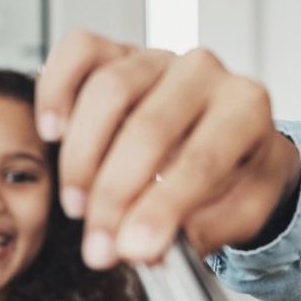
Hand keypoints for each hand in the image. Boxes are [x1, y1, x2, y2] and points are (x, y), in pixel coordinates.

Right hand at [35, 30, 300, 267]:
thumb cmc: (238, 173)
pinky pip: (80, 51)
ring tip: (78, 209)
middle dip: (116, 197)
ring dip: (83, 158)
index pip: (201, 158)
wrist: (234, 138)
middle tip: (100, 248)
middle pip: (149, 127)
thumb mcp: (245, 209)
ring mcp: (159, 57)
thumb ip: (211, 228)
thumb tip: (155, 246)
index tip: (134, 250)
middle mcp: (205, 71)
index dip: (162, 209)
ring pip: (108, 91)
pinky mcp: (119, 50)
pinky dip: (57, 89)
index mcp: (246, 107)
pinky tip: (54, 134)